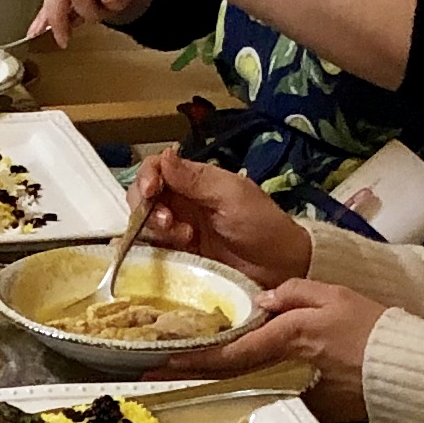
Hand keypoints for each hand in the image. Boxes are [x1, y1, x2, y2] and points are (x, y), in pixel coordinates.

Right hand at [122, 150, 312, 285]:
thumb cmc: (261, 225)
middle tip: (169, 221)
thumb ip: (195, 178)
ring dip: (156, 229)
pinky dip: (156, 250)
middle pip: (143, 196)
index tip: (150, 191)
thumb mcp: (231, 195)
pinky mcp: (179, 256)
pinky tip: (176, 251)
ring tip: (184, 238)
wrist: (280, 268)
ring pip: (145, 224)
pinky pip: (154, 250)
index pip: (157, 169)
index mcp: (194, 181)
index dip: (146, 176)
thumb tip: (164, 153)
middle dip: (147, 207)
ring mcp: (178, 231)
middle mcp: (182, 203)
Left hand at [173, 275, 386, 422]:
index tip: (159, 362)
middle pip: (230, 374)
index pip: (230, 353)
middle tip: (156, 372)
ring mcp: (298, 394)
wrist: (410, 374)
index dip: (192, 359)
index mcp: (289, 338)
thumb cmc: (377, 331)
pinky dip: (256, 384)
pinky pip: (276, 390)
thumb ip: (294, 294)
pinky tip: (239, 378)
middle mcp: (287, 369)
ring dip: (219, 379)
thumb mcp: (335, 295)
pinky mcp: (312, 407)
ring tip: (185, 370)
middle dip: (192, 372)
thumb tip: (261, 300)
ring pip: (250, 383)